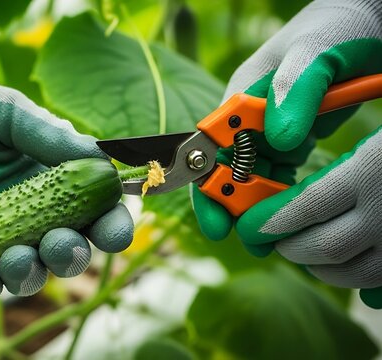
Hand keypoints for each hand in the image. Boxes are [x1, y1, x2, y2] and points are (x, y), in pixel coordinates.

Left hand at [0, 62, 133, 304]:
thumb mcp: (6, 112)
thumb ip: (49, 136)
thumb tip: (103, 158)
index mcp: (49, 180)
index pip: (92, 212)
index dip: (110, 226)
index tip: (114, 232)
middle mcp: (28, 214)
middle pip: (64, 250)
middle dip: (69, 255)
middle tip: (58, 246)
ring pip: (25, 273)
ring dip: (28, 274)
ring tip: (15, 260)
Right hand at [190, 0, 381, 304]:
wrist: (370, 22)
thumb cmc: (336, 25)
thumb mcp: (314, 52)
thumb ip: (295, 91)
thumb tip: (280, 140)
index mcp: (242, 94)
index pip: (212, 145)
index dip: (208, 185)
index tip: (217, 219)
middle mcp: (251, 116)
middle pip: (230, 167)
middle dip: (233, 206)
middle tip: (251, 239)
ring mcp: (272, 128)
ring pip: (254, 176)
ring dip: (257, 207)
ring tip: (268, 241)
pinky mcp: (294, 137)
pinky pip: (281, 173)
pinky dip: (281, 195)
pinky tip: (287, 215)